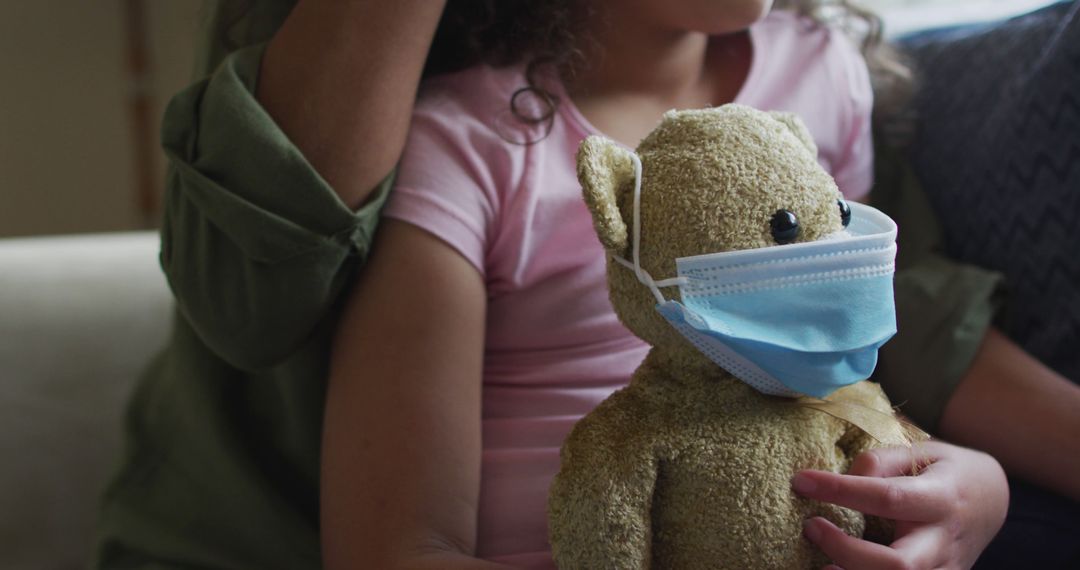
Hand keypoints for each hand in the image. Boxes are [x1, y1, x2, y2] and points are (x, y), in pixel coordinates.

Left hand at [792, 441, 1007, 569]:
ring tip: (820, 563)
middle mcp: (944, 541)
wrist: (992, 501)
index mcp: (943, 497)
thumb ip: (882, 461)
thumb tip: (843, 479)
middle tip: (811, 527)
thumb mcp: (923, 451)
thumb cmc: (947, 471)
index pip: (888, 498)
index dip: (841, 491)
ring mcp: (945, 569)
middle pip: (899, 565)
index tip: (801, 481)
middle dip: (848, 551)